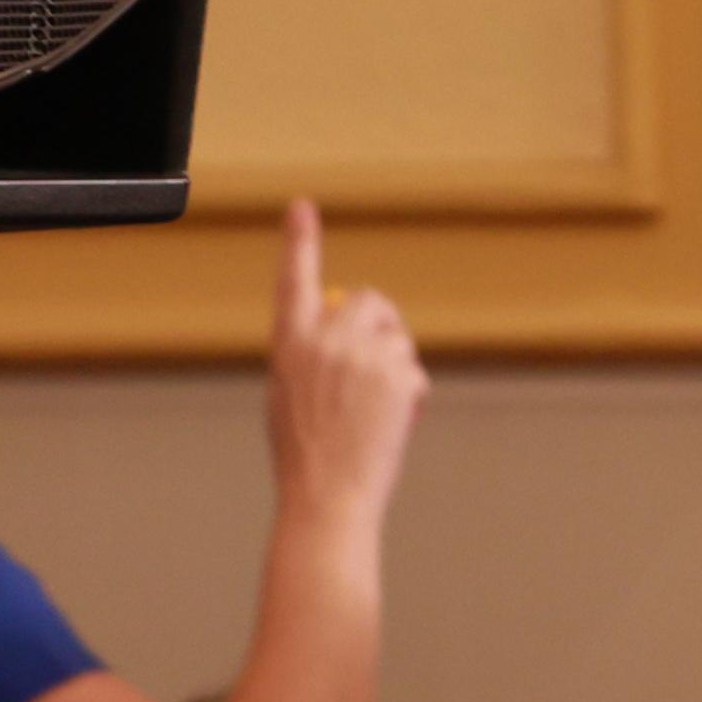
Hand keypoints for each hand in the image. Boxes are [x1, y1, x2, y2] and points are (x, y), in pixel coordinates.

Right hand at [263, 200, 427, 536]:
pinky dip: (410, 395)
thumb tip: (344, 339)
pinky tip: (390, 424)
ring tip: (374, 409)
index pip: (292, 280)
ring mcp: (362, 352)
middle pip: (367, 300)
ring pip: (396, 335)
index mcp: (289, 343)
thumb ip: (311, 355)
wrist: (327, 494)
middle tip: (378, 364)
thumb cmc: (306, 453)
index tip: (301, 207)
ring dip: (395, 362)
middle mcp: (324, 338)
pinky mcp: (396, 369)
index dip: (298, 242)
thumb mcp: (289, 394)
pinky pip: (413, 369)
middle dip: (380, 324)